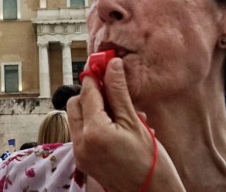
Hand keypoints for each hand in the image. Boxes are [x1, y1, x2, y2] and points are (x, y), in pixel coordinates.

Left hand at [67, 57, 184, 190]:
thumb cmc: (150, 162)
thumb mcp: (135, 123)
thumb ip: (119, 93)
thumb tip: (112, 65)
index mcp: (94, 131)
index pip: (87, 92)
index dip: (96, 76)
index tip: (103, 64)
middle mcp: (81, 142)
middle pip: (75, 104)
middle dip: (91, 93)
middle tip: (113, 89)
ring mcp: (80, 153)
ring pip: (77, 118)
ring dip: (93, 108)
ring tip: (120, 111)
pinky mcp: (83, 160)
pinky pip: (83, 133)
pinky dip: (95, 124)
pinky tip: (116, 126)